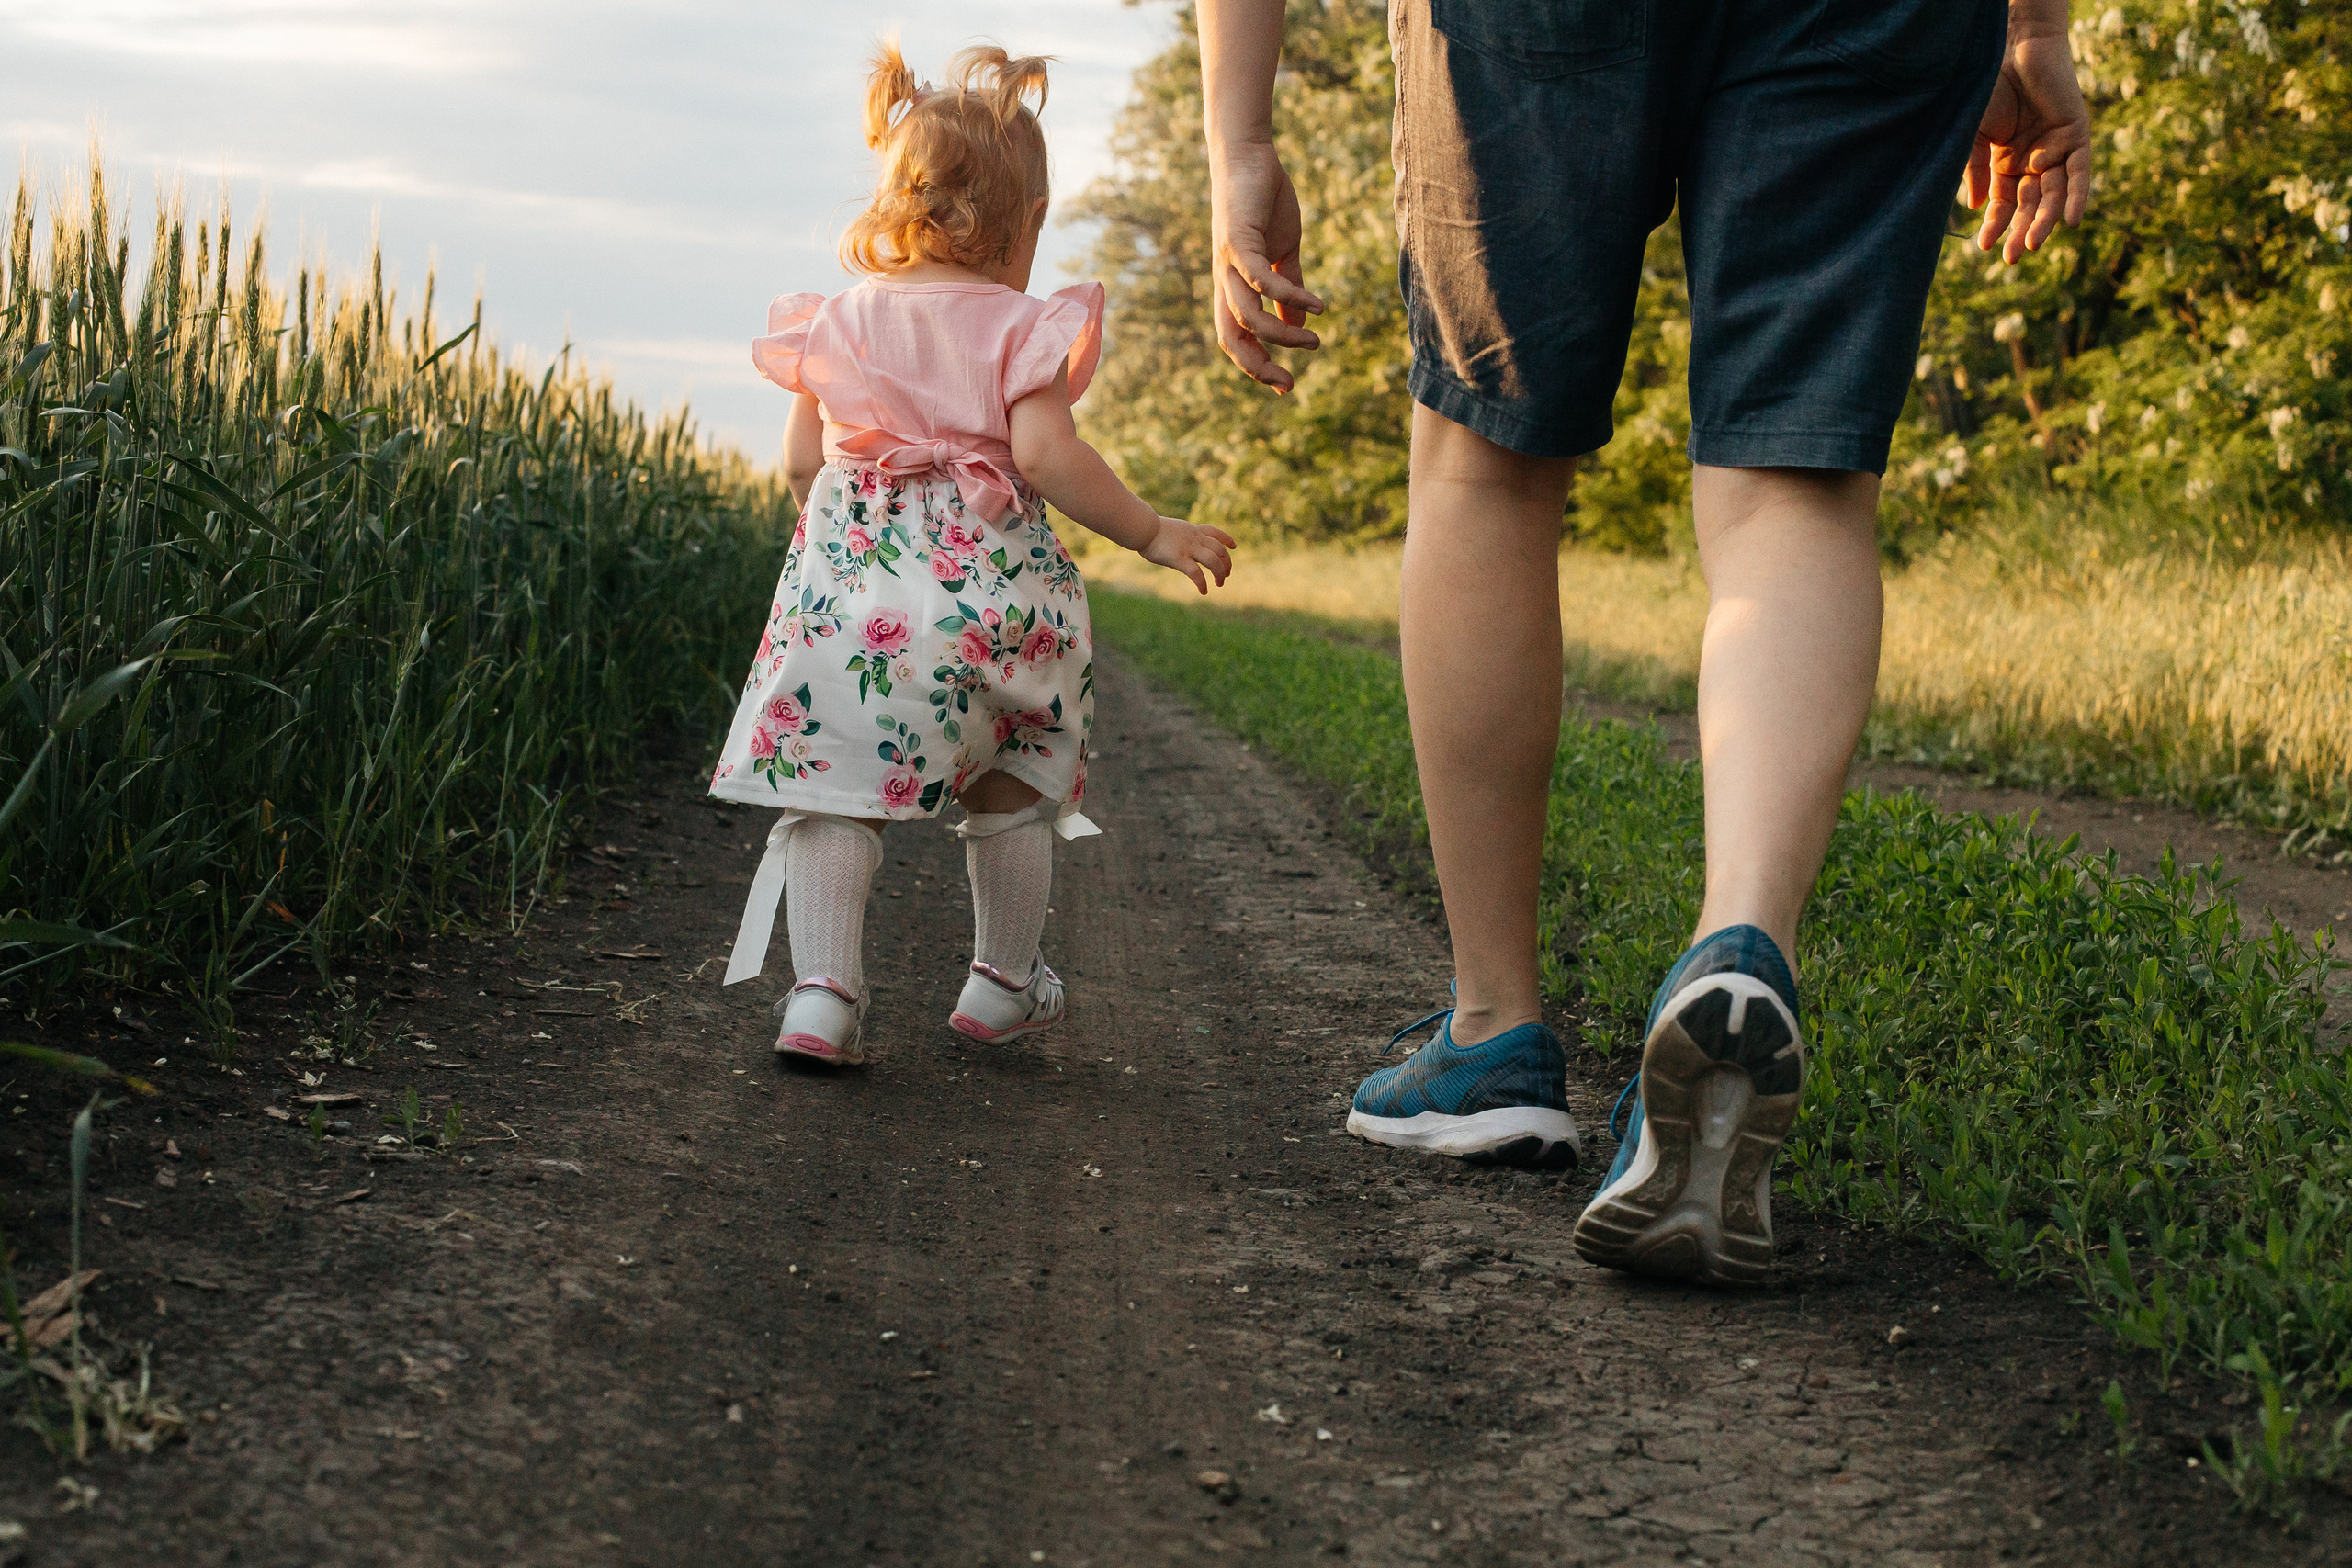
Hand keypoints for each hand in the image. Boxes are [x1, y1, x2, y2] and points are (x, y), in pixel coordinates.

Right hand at [1141, 517, 1238, 594]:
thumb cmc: (1149, 530)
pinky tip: (1203, 591)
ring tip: (1220, 583)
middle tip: (1226, 574)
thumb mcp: (1170, 532)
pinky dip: (1202, 583)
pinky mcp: (1179, 558)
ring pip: (1213, 560)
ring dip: (1220, 573)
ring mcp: (1188, 548)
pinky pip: (1196, 573)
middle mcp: (1194, 538)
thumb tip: (1178, 560)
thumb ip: (1179, 543)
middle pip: (1219, 549)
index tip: (1233, 547)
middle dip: (1226, 562)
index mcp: (1192, 530)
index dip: (1226, 539)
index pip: (1214, 532)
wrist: (1142, 527)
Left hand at [1209, 141, 1323, 392]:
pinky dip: (1289, 297)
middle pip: (1231, 338)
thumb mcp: (1282, 252)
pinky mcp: (1238, 241)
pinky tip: (1317, 307)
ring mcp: (1227, 262)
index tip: (1285, 385)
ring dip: (1282, 335)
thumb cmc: (1264, 202)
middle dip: (1257, 366)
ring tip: (1315, 342)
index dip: (1256, 364)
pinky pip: (1262, 280)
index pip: (1236, 338)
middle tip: (1289, 383)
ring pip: (1247, 315)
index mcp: (1232, 286)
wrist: (1250, 156)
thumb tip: (1300, 327)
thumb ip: (1288, 289)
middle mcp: (1223, 280)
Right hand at [1968, 22, 2091, 263]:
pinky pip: (2080, 173)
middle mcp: (2032, 162)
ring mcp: (2055, 150)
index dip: (1995, 225)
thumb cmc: (1988, 89)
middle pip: (2029, 205)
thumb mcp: (1973, 135)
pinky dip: (2077, 196)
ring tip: (2032, 242)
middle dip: (2021, 231)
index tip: (1985, 247)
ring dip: (2045, 219)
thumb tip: (1976, 207)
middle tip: (2012, 258)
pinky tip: (2073, 220)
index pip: (2002, 204)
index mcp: (2005, 165)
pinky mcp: (2077, 136)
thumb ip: (1974, 170)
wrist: (2013, 49)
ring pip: (2054, 195)